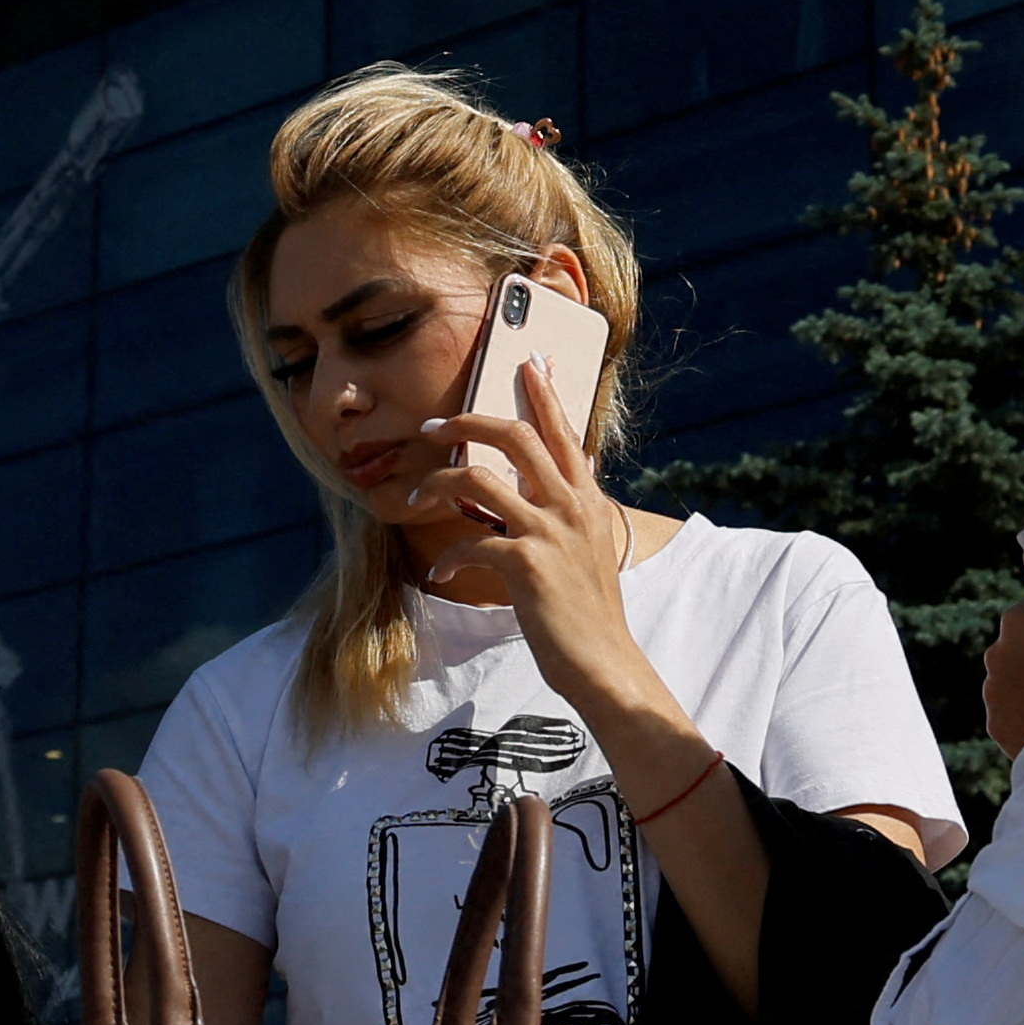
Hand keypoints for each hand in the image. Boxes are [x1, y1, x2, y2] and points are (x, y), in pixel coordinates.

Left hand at [407, 358, 667, 735]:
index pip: (563, 433)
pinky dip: (449, 554)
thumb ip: (578, 509)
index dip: (544, 394)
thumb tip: (576, 473)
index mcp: (587, 501)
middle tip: (435, 426)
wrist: (604, 663)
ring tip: (418, 496)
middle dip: (470, 420)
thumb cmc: (591, 613)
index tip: (529, 361)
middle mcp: (571, 507)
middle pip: (517, 436)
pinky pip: (471, 541)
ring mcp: (549, 532)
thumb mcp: (593, 549)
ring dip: (440, 483)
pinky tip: (441, 572)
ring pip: (480, 478)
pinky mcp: (525, 563)